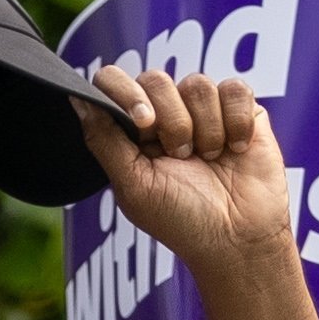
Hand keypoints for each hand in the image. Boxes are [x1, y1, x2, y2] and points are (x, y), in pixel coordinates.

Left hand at [75, 66, 295, 283]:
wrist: (237, 240)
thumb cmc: (182, 220)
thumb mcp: (133, 186)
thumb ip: (103, 140)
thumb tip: (76, 99)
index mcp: (133, 131)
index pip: (114, 82)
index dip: (125, 93)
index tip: (143, 123)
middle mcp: (166, 114)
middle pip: (156, 79)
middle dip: (172, 122)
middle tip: (182, 156)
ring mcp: (204, 110)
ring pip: (197, 84)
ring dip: (206, 129)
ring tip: (211, 159)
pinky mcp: (242, 111)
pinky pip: (235, 88)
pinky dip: (236, 122)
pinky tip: (236, 149)